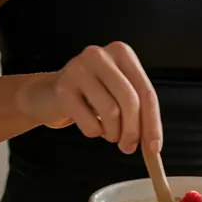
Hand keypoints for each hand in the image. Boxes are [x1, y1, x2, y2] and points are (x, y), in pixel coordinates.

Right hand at [15, 42, 161, 154]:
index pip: (146, 91)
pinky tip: (89, 124)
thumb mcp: (118, 95)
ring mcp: (79, 69)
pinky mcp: (62, 88)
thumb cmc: (89, 95)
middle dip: (133, 131)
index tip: (154, 148)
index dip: (153, 123)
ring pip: (111, 112)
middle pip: (130, 100)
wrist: (47, 94)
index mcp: (121, 52)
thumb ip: (139, 113)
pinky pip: (89, 122)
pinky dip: (93, 132)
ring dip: (112, 133)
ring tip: (107, 133)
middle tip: (128, 147)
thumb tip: (153, 144)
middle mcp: (100, 55)